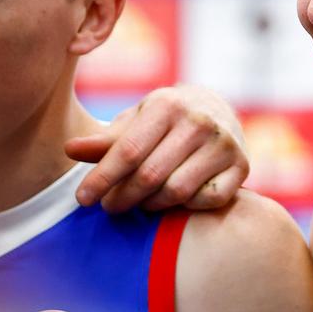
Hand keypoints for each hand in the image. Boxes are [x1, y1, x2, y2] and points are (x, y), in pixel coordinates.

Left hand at [66, 85, 249, 212]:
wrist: (216, 109)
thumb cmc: (164, 121)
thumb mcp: (135, 121)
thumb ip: (105, 140)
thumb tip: (70, 150)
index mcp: (168, 104)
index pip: (128, 151)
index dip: (102, 179)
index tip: (82, 200)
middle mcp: (199, 121)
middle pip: (150, 176)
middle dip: (122, 197)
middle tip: (109, 206)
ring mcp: (224, 143)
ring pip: (177, 191)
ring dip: (152, 205)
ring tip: (140, 203)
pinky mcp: (242, 165)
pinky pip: (209, 200)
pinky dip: (188, 207)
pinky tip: (176, 200)